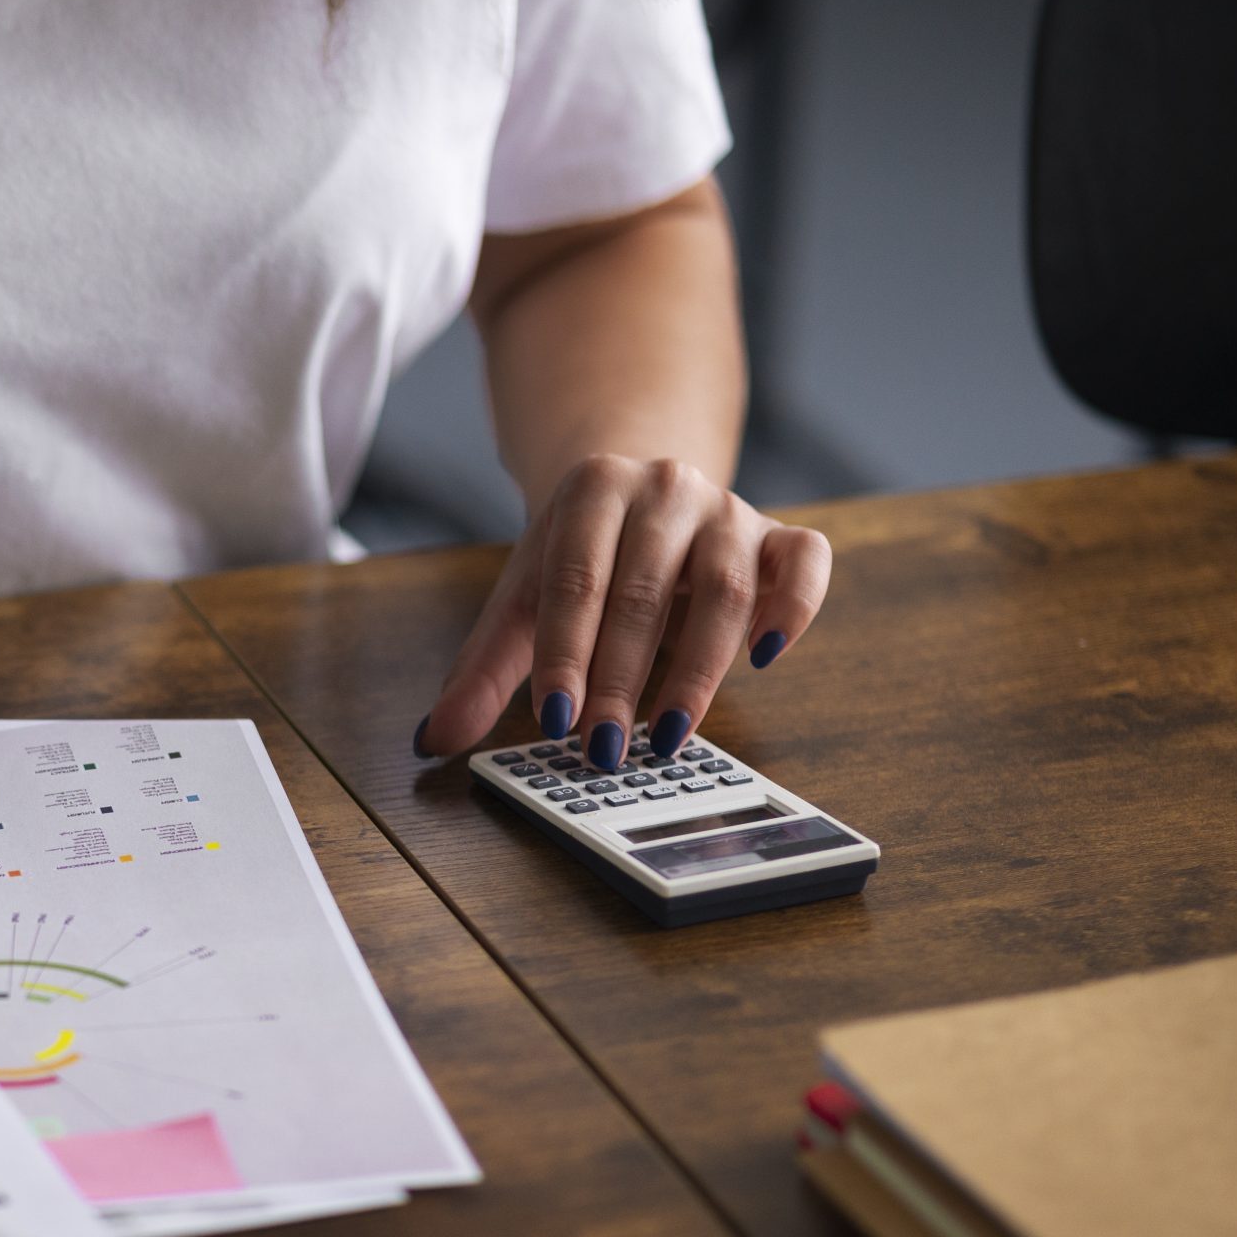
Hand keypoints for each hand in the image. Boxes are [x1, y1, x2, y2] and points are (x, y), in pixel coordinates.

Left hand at [415, 453, 830, 766]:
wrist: (640, 491)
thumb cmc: (579, 557)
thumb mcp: (523, 600)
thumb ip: (482, 670)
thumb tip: (431, 740)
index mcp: (591, 490)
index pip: (576, 580)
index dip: (565, 653)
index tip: (555, 721)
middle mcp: (665, 488)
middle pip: (642, 591)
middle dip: (620, 678)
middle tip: (602, 748)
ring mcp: (728, 509)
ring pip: (723, 589)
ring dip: (697, 670)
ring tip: (667, 735)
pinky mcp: (782, 537)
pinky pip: (805, 565)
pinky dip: (794, 609)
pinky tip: (764, 659)